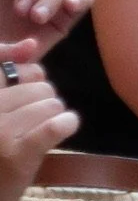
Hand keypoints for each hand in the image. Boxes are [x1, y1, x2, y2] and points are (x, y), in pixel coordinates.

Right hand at [0, 58, 77, 200]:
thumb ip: (7, 79)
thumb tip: (31, 46)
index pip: (10, 67)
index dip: (29, 76)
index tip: (32, 88)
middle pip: (37, 86)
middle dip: (45, 101)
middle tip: (36, 120)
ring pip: (49, 104)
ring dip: (55, 114)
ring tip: (45, 129)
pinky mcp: (16, 154)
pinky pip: (53, 126)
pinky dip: (67, 123)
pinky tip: (67, 126)